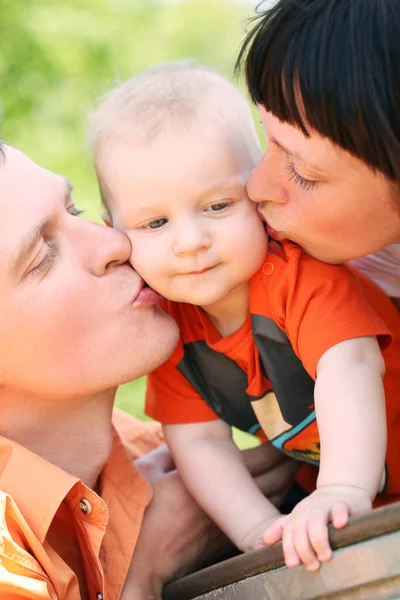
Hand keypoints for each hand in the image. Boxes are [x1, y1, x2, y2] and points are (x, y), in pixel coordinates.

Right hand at [122, 443, 297, 597]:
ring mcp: (233, 521)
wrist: (145, 557)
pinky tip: (279, 497)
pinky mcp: (230, 538)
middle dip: (288, 464)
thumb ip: (169, 452)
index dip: (276, 449)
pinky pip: (261, 516)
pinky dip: (274, 504)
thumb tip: (179, 440)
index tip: (289, 436)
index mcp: (213, 480)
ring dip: (286, 484)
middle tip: (302, 449)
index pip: (257, 461)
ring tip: (296, 469)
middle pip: (272, 481)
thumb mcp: (150, 470)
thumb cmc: (143, 510)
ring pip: (271, 500)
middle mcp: (229, 501)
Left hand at [263, 485, 371, 571]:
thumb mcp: (298, 517)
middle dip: (304, 548)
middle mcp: (309, 510)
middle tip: (313, 566)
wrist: (340, 489)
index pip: (288, 532)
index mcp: (297, 515)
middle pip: (300, 528)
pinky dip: (339, 516)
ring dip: (319, 539)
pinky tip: (339, 525)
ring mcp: (325, 506)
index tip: (292, 565)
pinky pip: (340, 508)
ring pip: (317, 520)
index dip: (288, 548)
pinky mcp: (342, 503)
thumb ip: (281, 529)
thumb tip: (263, 541)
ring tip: (325, 556)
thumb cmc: (317, 510)